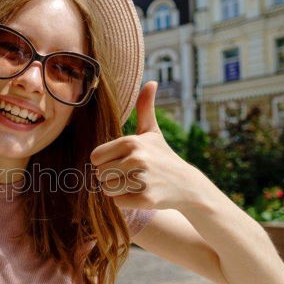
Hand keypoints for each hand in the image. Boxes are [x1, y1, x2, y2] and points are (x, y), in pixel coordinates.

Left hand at [89, 81, 202, 210]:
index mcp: (132, 141)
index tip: (120, 162)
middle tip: (129, 175)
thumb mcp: (153, 132)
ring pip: (107, 189)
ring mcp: (142, 179)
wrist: (188, 185)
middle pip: (99, 174)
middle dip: (111, 177)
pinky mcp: (146, 199)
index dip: (105, 162)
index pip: (95, 158)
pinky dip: (125, 201)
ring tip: (134, 184)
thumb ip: (145, 108)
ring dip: (117, 190)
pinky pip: (117, 202)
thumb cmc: (163, 157)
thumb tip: (151, 81)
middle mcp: (137, 158)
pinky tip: (140, 194)